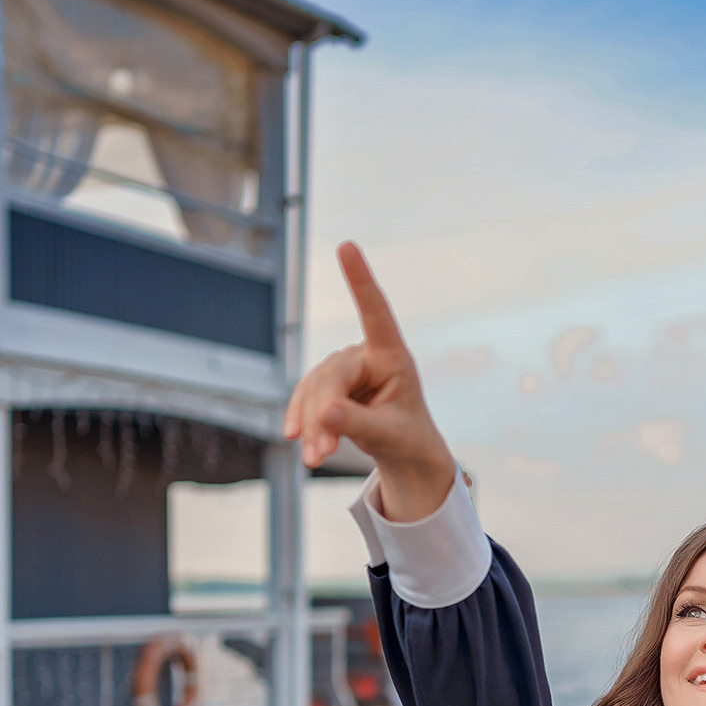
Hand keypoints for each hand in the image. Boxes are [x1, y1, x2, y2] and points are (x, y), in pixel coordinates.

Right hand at [281, 242, 455, 520]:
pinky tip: (298, 442)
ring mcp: (344, 368)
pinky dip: (301, 421)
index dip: (359, 279)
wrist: (403, 449)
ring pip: (315, 389)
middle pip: (332, 375)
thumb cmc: (407, 435)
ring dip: (311, 425)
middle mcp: (366, 355)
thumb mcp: (390, 434)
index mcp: (393, 356)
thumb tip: (323, 413)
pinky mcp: (327, 385)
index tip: (346, 246)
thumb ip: (359, 423)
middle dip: (323, 415)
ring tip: (314, 460)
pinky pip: (305, 399)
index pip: (375, 311)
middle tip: (320, 454)